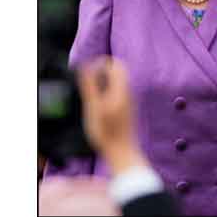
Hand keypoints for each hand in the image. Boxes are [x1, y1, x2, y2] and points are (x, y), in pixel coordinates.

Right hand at [77, 57, 146, 174]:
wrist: (123, 153)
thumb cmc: (107, 132)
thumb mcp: (93, 108)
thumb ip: (90, 86)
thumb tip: (87, 66)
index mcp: (122, 89)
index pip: (116, 64)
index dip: (101, 63)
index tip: (88, 72)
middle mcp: (128, 93)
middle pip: (117, 72)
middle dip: (101, 72)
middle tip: (88, 84)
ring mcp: (129, 101)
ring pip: (117, 83)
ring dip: (103, 83)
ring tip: (92, 98)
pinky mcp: (127, 110)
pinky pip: (117, 93)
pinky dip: (106, 93)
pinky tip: (98, 107)